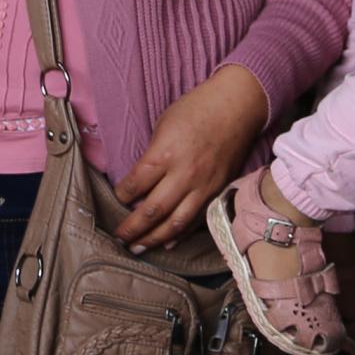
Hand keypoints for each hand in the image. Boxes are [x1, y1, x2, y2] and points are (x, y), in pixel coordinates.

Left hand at [112, 66, 266, 249]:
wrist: (236, 106)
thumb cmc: (197, 109)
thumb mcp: (164, 125)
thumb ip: (153, 156)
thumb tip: (141, 182)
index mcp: (165, 154)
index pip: (135, 184)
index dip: (122, 196)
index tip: (117, 200)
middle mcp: (184, 174)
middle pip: (152, 210)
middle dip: (132, 228)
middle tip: (119, 237)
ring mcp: (203, 186)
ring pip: (176, 223)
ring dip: (154, 239)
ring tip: (138, 248)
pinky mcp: (218, 191)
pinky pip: (197, 219)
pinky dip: (181, 234)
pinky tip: (168, 243)